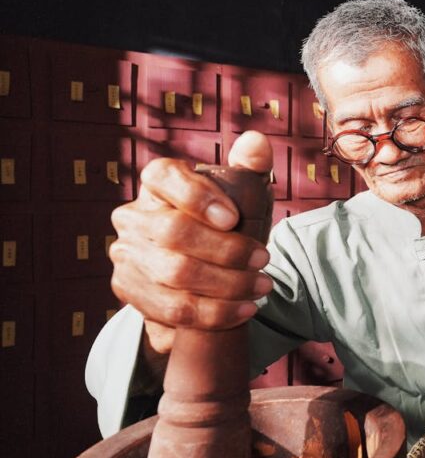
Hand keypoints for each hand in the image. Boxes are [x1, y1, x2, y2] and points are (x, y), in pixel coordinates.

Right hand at [109, 131, 274, 353]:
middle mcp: (132, 216)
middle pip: (174, 232)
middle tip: (265, 259)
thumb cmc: (222, 222)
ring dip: (226, 285)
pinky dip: (213, 314)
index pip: (162, 176)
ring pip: (174, 275)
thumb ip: (249, 168)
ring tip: (261, 287)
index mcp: (156, 183)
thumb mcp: (239, 193)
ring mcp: (126, 255)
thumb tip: (257, 143)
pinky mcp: (129, 290)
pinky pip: (171, 309)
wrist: (197, 269)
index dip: (197, 196)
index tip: (234, 218)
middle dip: (227, 250)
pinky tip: (243, 310)